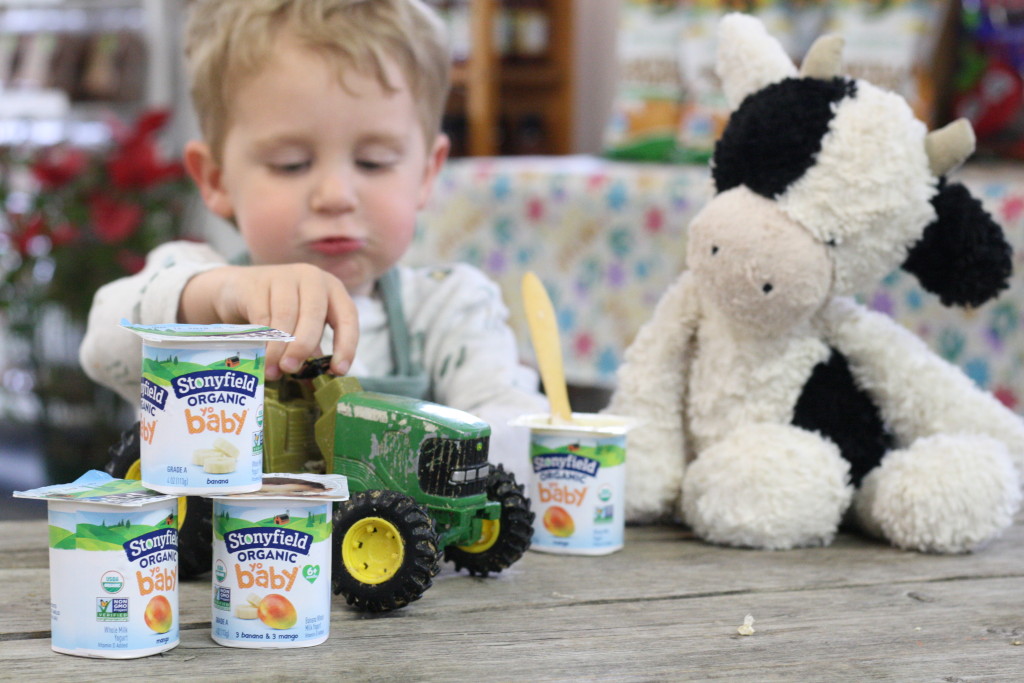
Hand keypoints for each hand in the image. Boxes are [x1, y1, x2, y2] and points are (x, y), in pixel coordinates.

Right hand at [179, 263, 357, 380]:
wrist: (235, 291)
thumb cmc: (277, 312)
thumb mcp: (300, 329)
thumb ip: (311, 352)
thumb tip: (316, 386)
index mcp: (332, 290)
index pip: (348, 316)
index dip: (346, 345)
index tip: (338, 371)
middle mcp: (312, 278)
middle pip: (314, 314)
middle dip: (304, 346)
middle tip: (292, 369)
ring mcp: (285, 276)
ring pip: (286, 315)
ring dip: (279, 347)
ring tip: (272, 371)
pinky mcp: (258, 282)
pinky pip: (262, 314)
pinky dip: (262, 339)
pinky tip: (260, 356)